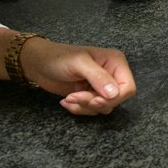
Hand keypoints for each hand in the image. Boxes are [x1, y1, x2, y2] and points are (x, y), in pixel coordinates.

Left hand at [19, 38, 136, 115]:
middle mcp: (112, 74)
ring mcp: (100, 86)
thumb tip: (114, 94)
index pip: (128, 87)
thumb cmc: (59, 58)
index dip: (115, 98)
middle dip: (93, 102)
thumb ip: (98, 78)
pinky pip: (92, 110)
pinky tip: (66, 101)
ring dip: (84, 107)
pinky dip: (79, 109)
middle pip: (115, 100)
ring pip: (103, 108)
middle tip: (75, 96)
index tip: (95, 100)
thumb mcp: (79, 64)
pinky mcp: (90, 95)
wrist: (39, 64)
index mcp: (115, 62)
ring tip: (69, 98)